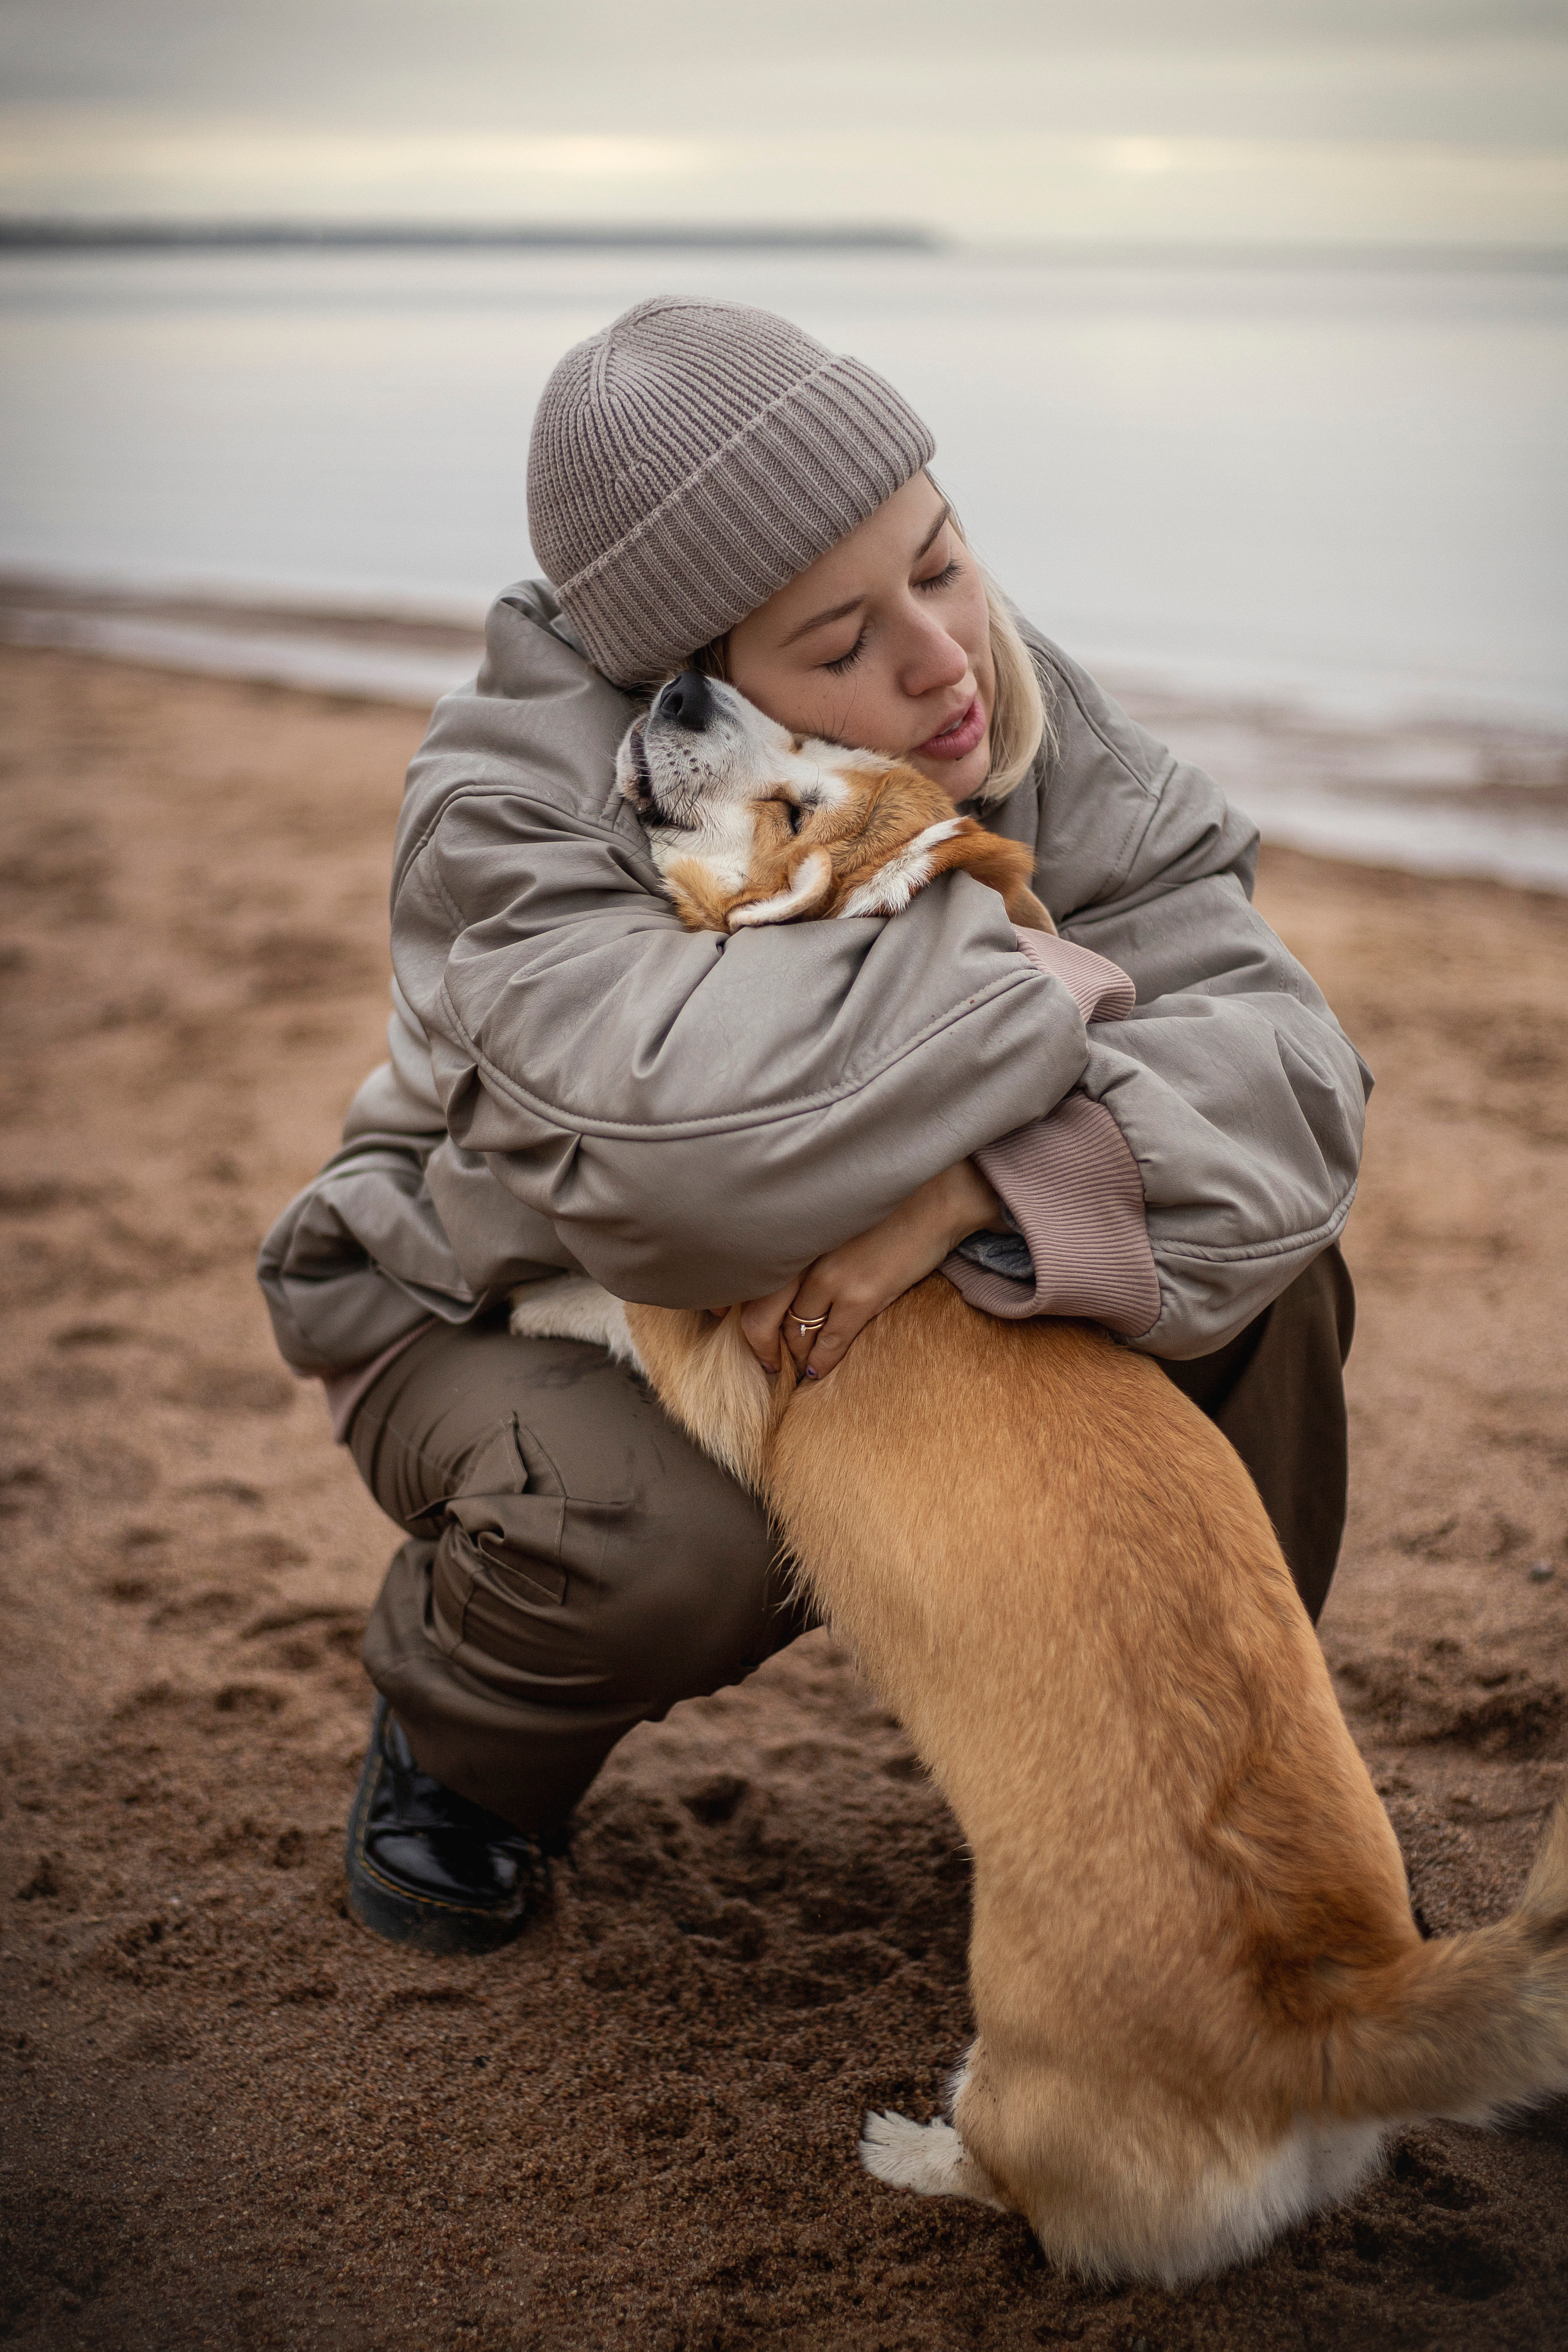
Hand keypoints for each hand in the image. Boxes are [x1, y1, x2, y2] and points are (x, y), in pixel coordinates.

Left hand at [738, 1160, 1005, 1380]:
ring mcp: (830, 1277)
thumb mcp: (831, 1213)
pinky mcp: (860, 1296)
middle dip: (760, 1344)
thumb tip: (788, 1271)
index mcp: (792, 1231)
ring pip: (794, 1332)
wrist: (936, 1197)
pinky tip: (816, 1371)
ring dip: (793, 1354)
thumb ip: (805, 1239)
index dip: (734, 1308)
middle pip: (760, 1314)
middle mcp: (802, 1254)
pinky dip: (820, 1361)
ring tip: (794, 1365)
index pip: (748, 1278)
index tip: (733, 1323)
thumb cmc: (887, 1201)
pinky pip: (830, 1341)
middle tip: (765, 1360)